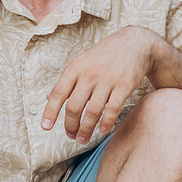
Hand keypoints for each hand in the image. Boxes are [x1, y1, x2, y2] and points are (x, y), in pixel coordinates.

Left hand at [43, 25, 166, 145]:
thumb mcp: (82, 62)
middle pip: (74, 107)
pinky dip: (106, 123)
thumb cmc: (105, 55)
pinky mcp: (124, 85)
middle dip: (70, 126)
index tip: (45, 127)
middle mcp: (89, 74)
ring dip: (86, 129)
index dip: (50, 112)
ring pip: (92, 111)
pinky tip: (103, 130)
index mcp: (75, 68)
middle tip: (71, 136)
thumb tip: (49, 96)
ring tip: (83, 138)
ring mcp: (107, 80)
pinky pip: (113, 109)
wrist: (135, 43)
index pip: (58, 93)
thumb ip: (67, 80)